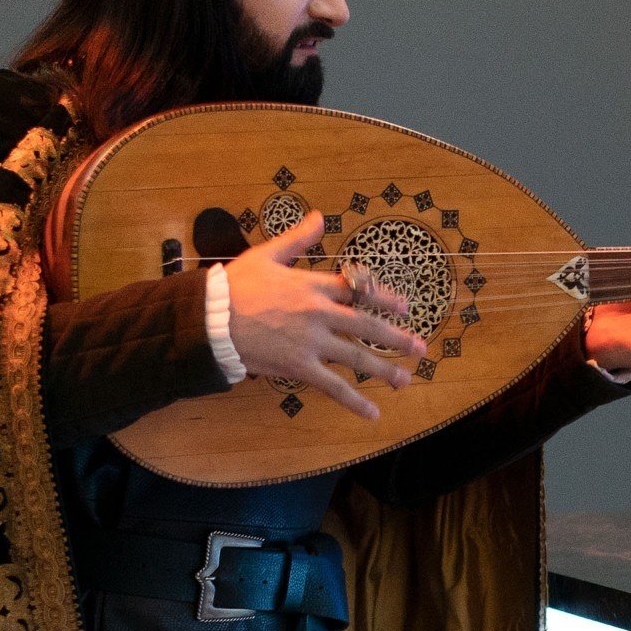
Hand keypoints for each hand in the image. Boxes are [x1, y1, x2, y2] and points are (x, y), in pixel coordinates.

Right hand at [222, 211, 426, 421]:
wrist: (210, 318)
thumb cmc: (235, 286)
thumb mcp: (266, 255)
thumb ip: (296, 239)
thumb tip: (319, 216)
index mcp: (313, 285)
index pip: (357, 291)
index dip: (384, 299)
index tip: (405, 307)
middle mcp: (320, 314)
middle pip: (367, 326)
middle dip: (396, 337)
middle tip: (420, 347)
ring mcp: (312, 342)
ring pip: (357, 357)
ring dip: (385, 370)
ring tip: (406, 379)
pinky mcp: (299, 366)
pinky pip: (333, 386)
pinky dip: (354, 401)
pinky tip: (372, 414)